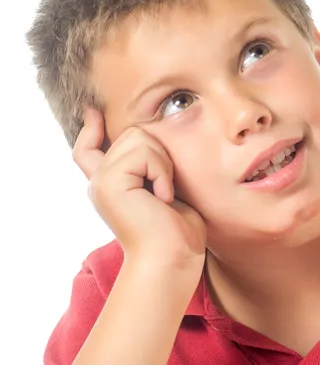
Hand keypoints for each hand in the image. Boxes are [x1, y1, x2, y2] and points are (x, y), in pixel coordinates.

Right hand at [73, 108, 206, 268]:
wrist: (172, 259)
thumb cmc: (178, 232)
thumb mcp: (166, 191)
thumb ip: (152, 168)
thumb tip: (152, 141)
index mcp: (111, 185)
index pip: (89, 149)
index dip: (91, 129)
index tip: (93, 112)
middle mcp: (100, 181)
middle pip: (132, 133)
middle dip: (160, 153)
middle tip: (166, 189)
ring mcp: (101, 181)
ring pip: (138, 137)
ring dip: (162, 163)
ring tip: (164, 194)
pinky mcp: (109, 182)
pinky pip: (144, 152)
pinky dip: (162, 172)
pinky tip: (163, 198)